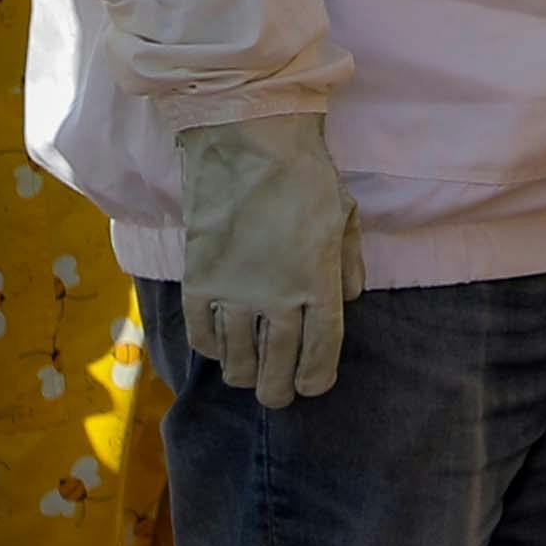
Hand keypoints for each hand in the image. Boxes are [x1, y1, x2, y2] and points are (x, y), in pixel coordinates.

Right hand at [177, 114, 362, 409]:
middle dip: (278, 390)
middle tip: (277, 395)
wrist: (249, 149)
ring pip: (236, 359)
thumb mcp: (345, 219)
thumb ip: (347, 265)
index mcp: (319, 285)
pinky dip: (210, 349)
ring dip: (244, 373)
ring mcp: (234, 295)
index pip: (321, 351)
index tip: (312, 388)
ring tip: (249, 376)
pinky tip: (219, 349)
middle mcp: (277, 300)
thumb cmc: (306, 179)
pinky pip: (201, 335)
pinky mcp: (198, 284)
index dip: (315, 378)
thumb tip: (348, 299)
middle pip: (276, 367)